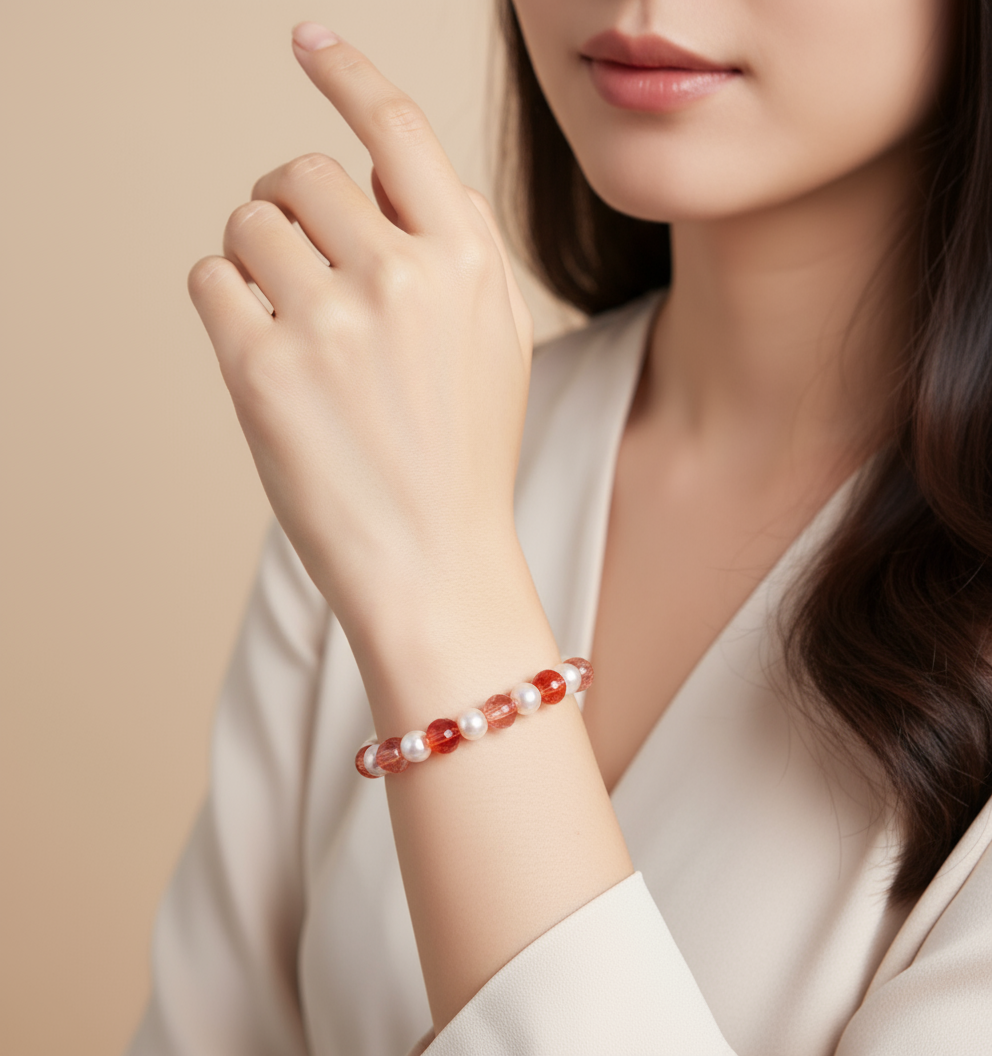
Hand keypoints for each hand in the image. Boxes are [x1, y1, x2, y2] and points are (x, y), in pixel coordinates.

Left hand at [187, 25, 533, 645]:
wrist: (435, 564)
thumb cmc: (463, 459)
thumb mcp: (498, 343)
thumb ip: (457, 249)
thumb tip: (385, 177)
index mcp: (468, 263)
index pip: (398, 130)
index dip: (348, 74)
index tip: (309, 43)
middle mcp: (402, 276)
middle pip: (302, 171)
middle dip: (290, 206)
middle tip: (298, 262)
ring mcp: (331, 321)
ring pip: (248, 221)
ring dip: (254, 257)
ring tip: (287, 320)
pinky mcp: (264, 368)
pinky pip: (209, 279)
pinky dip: (224, 301)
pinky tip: (261, 351)